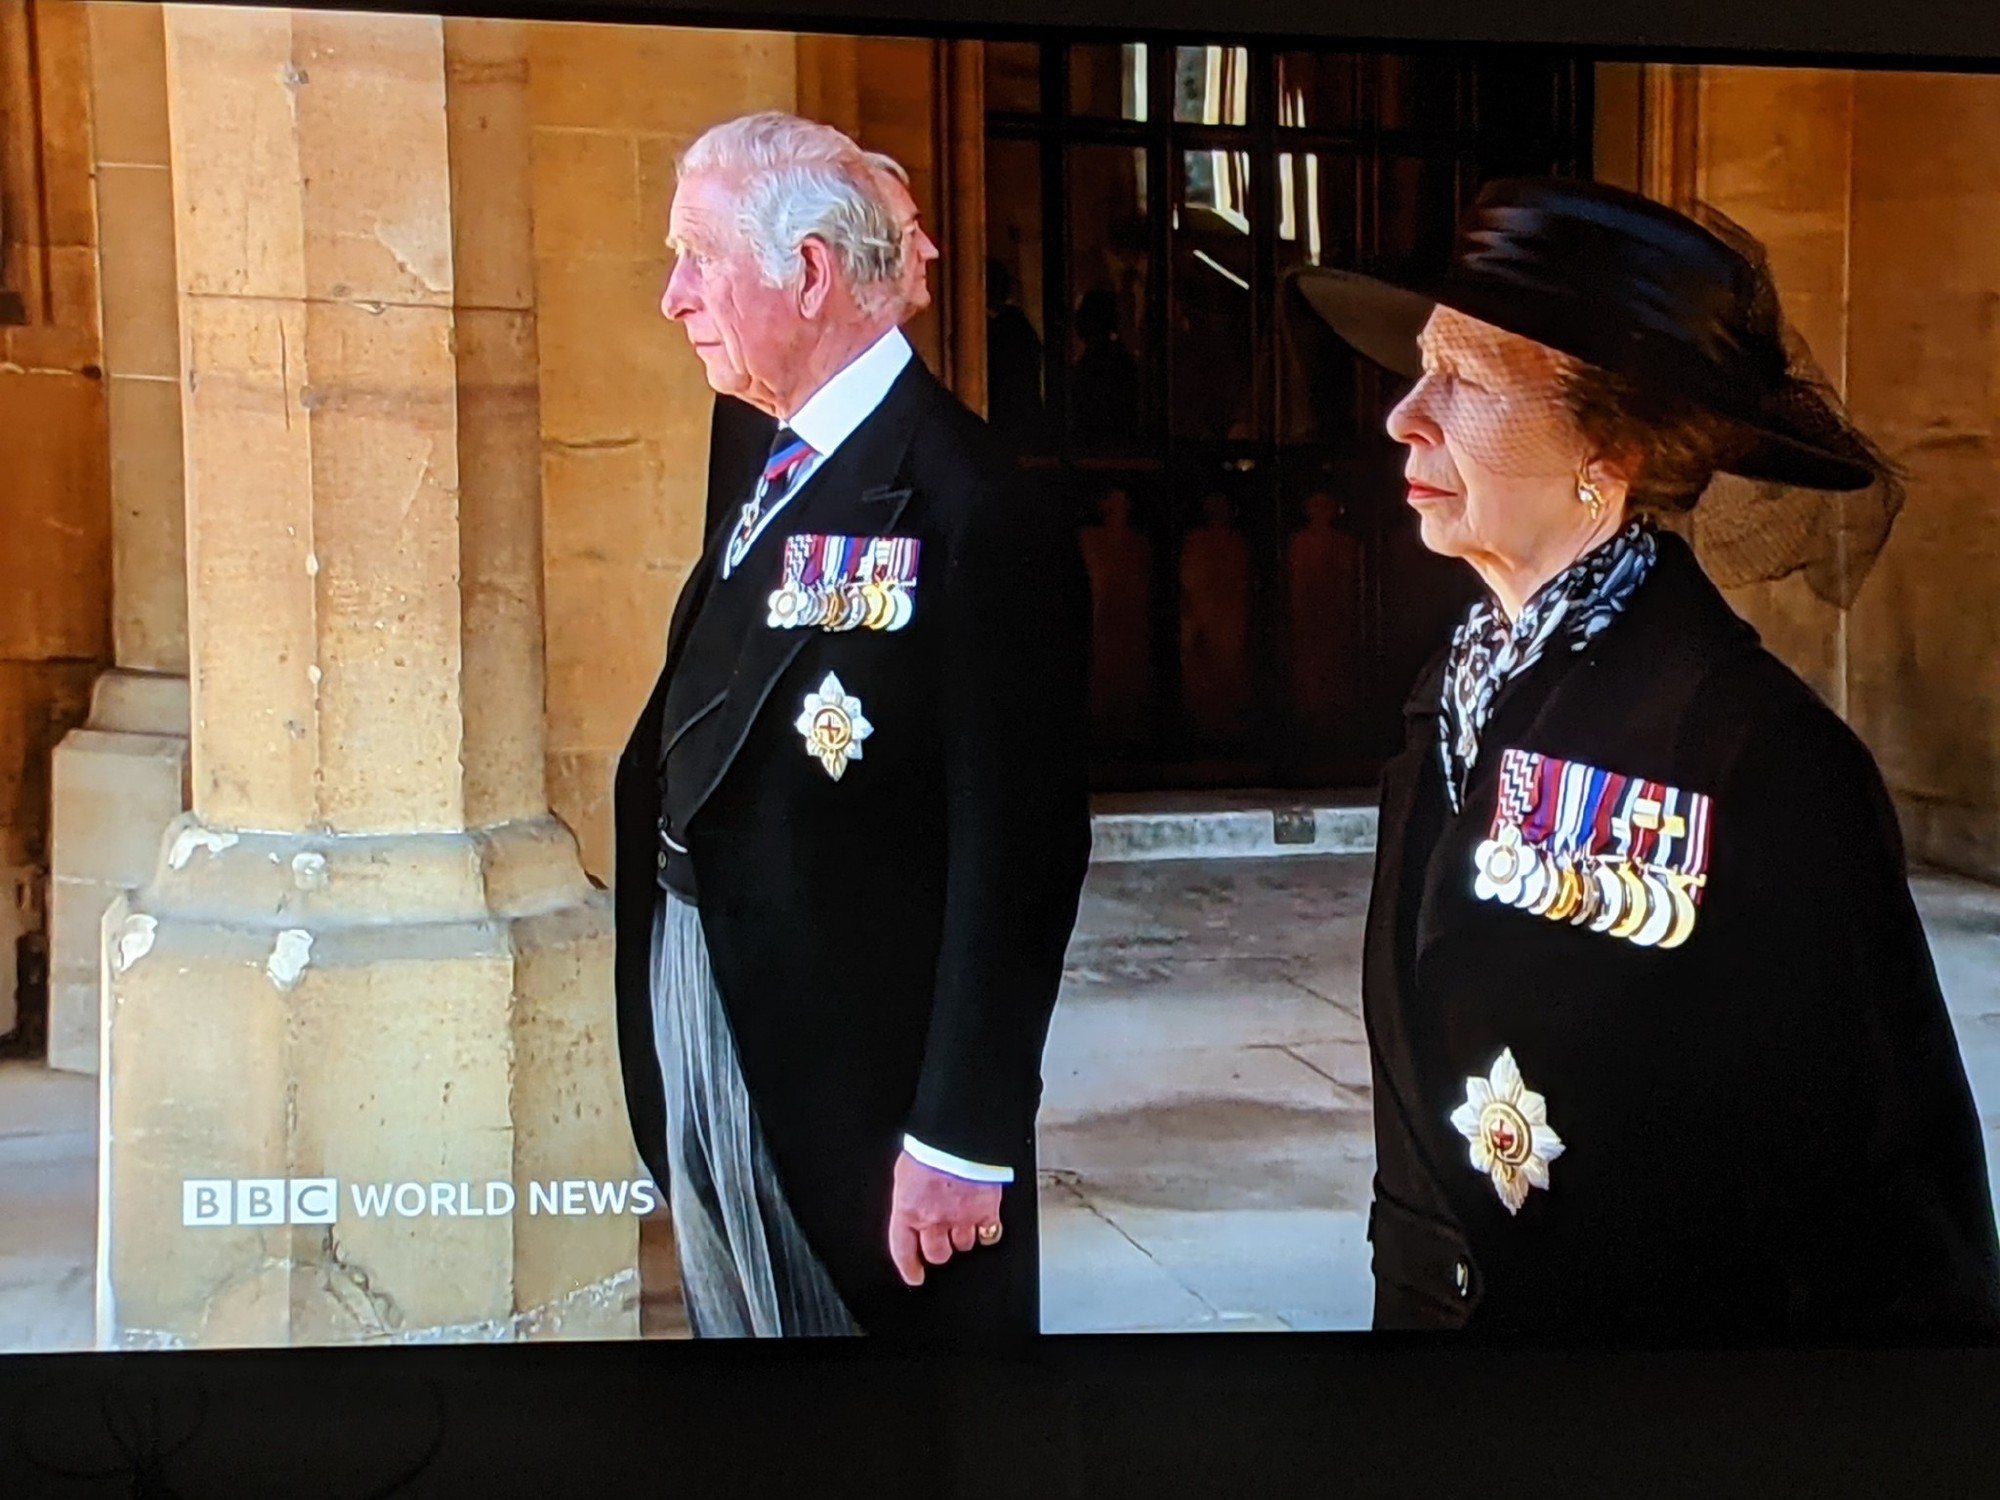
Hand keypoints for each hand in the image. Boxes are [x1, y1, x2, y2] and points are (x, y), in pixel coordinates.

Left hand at [887, 1150, 1002, 1287]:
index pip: (903, 1249)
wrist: (959, 1133)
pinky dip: (988, 1231)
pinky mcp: (987, 1212)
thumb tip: (912, 1203)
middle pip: (938, 1254)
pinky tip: (985, 1221)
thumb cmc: (931, 1145)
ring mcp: (962, 1218)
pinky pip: (989, 1235)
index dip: (908, 1267)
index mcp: (908, 1208)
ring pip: (964, 1245)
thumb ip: (910, 1195)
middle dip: (939, 1249)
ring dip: (963, 1236)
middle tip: (942, 1239)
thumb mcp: (907, 1171)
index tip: (915, 1276)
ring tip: (963, 1218)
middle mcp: (934, 1219)